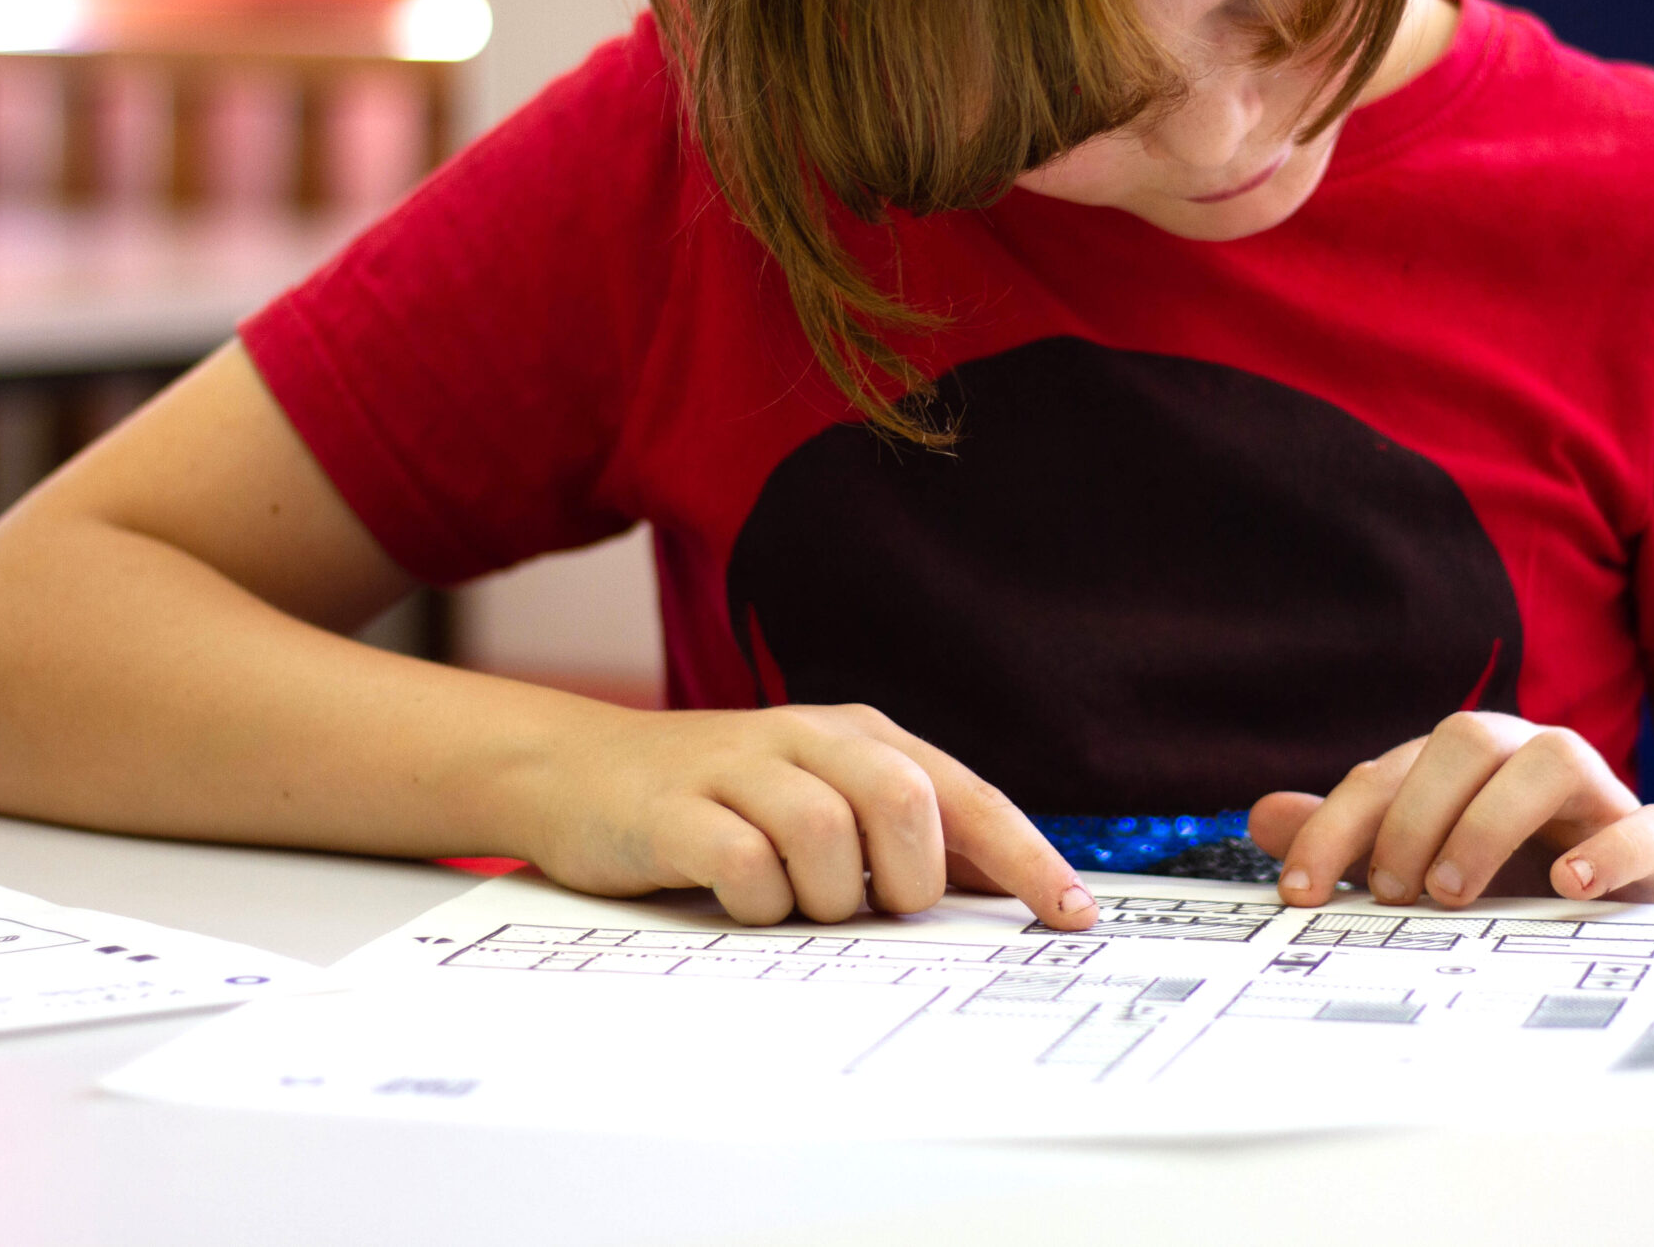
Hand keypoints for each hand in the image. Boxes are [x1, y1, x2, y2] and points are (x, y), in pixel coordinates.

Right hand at [514, 702, 1096, 929]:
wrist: (580, 772)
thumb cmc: (720, 800)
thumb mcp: (822, 800)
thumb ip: (904, 835)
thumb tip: (1005, 889)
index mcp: (860, 738)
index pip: (968, 797)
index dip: (1028, 858)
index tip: (1072, 915)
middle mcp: (810, 740)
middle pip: (907, 804)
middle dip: (907, 878)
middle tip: (873, 905)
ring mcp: (741, 769)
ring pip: (828, 838)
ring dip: (822, 898)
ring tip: (792, 901)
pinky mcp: (679, 810)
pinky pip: (746, 868)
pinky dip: (756, 902)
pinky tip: (738, 899)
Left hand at [1248, 711, 1653, 909]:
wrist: (1628, 909)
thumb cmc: (1511, 878)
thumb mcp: (1422, 863)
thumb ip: (1350, 841)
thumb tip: (1260, 816)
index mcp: (1458, 763)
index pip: (1386, 772)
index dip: (1335, 827)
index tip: (1298, 893)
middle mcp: (1523, 756)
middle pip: (1466, 739)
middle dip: (1414, 813)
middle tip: (1391, 893)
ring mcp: (1596, 790)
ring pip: (1553, 758)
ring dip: (1492, 820)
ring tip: (1453, 892)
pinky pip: (1645, 824)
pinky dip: (1608, 850)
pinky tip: (1567, 887)